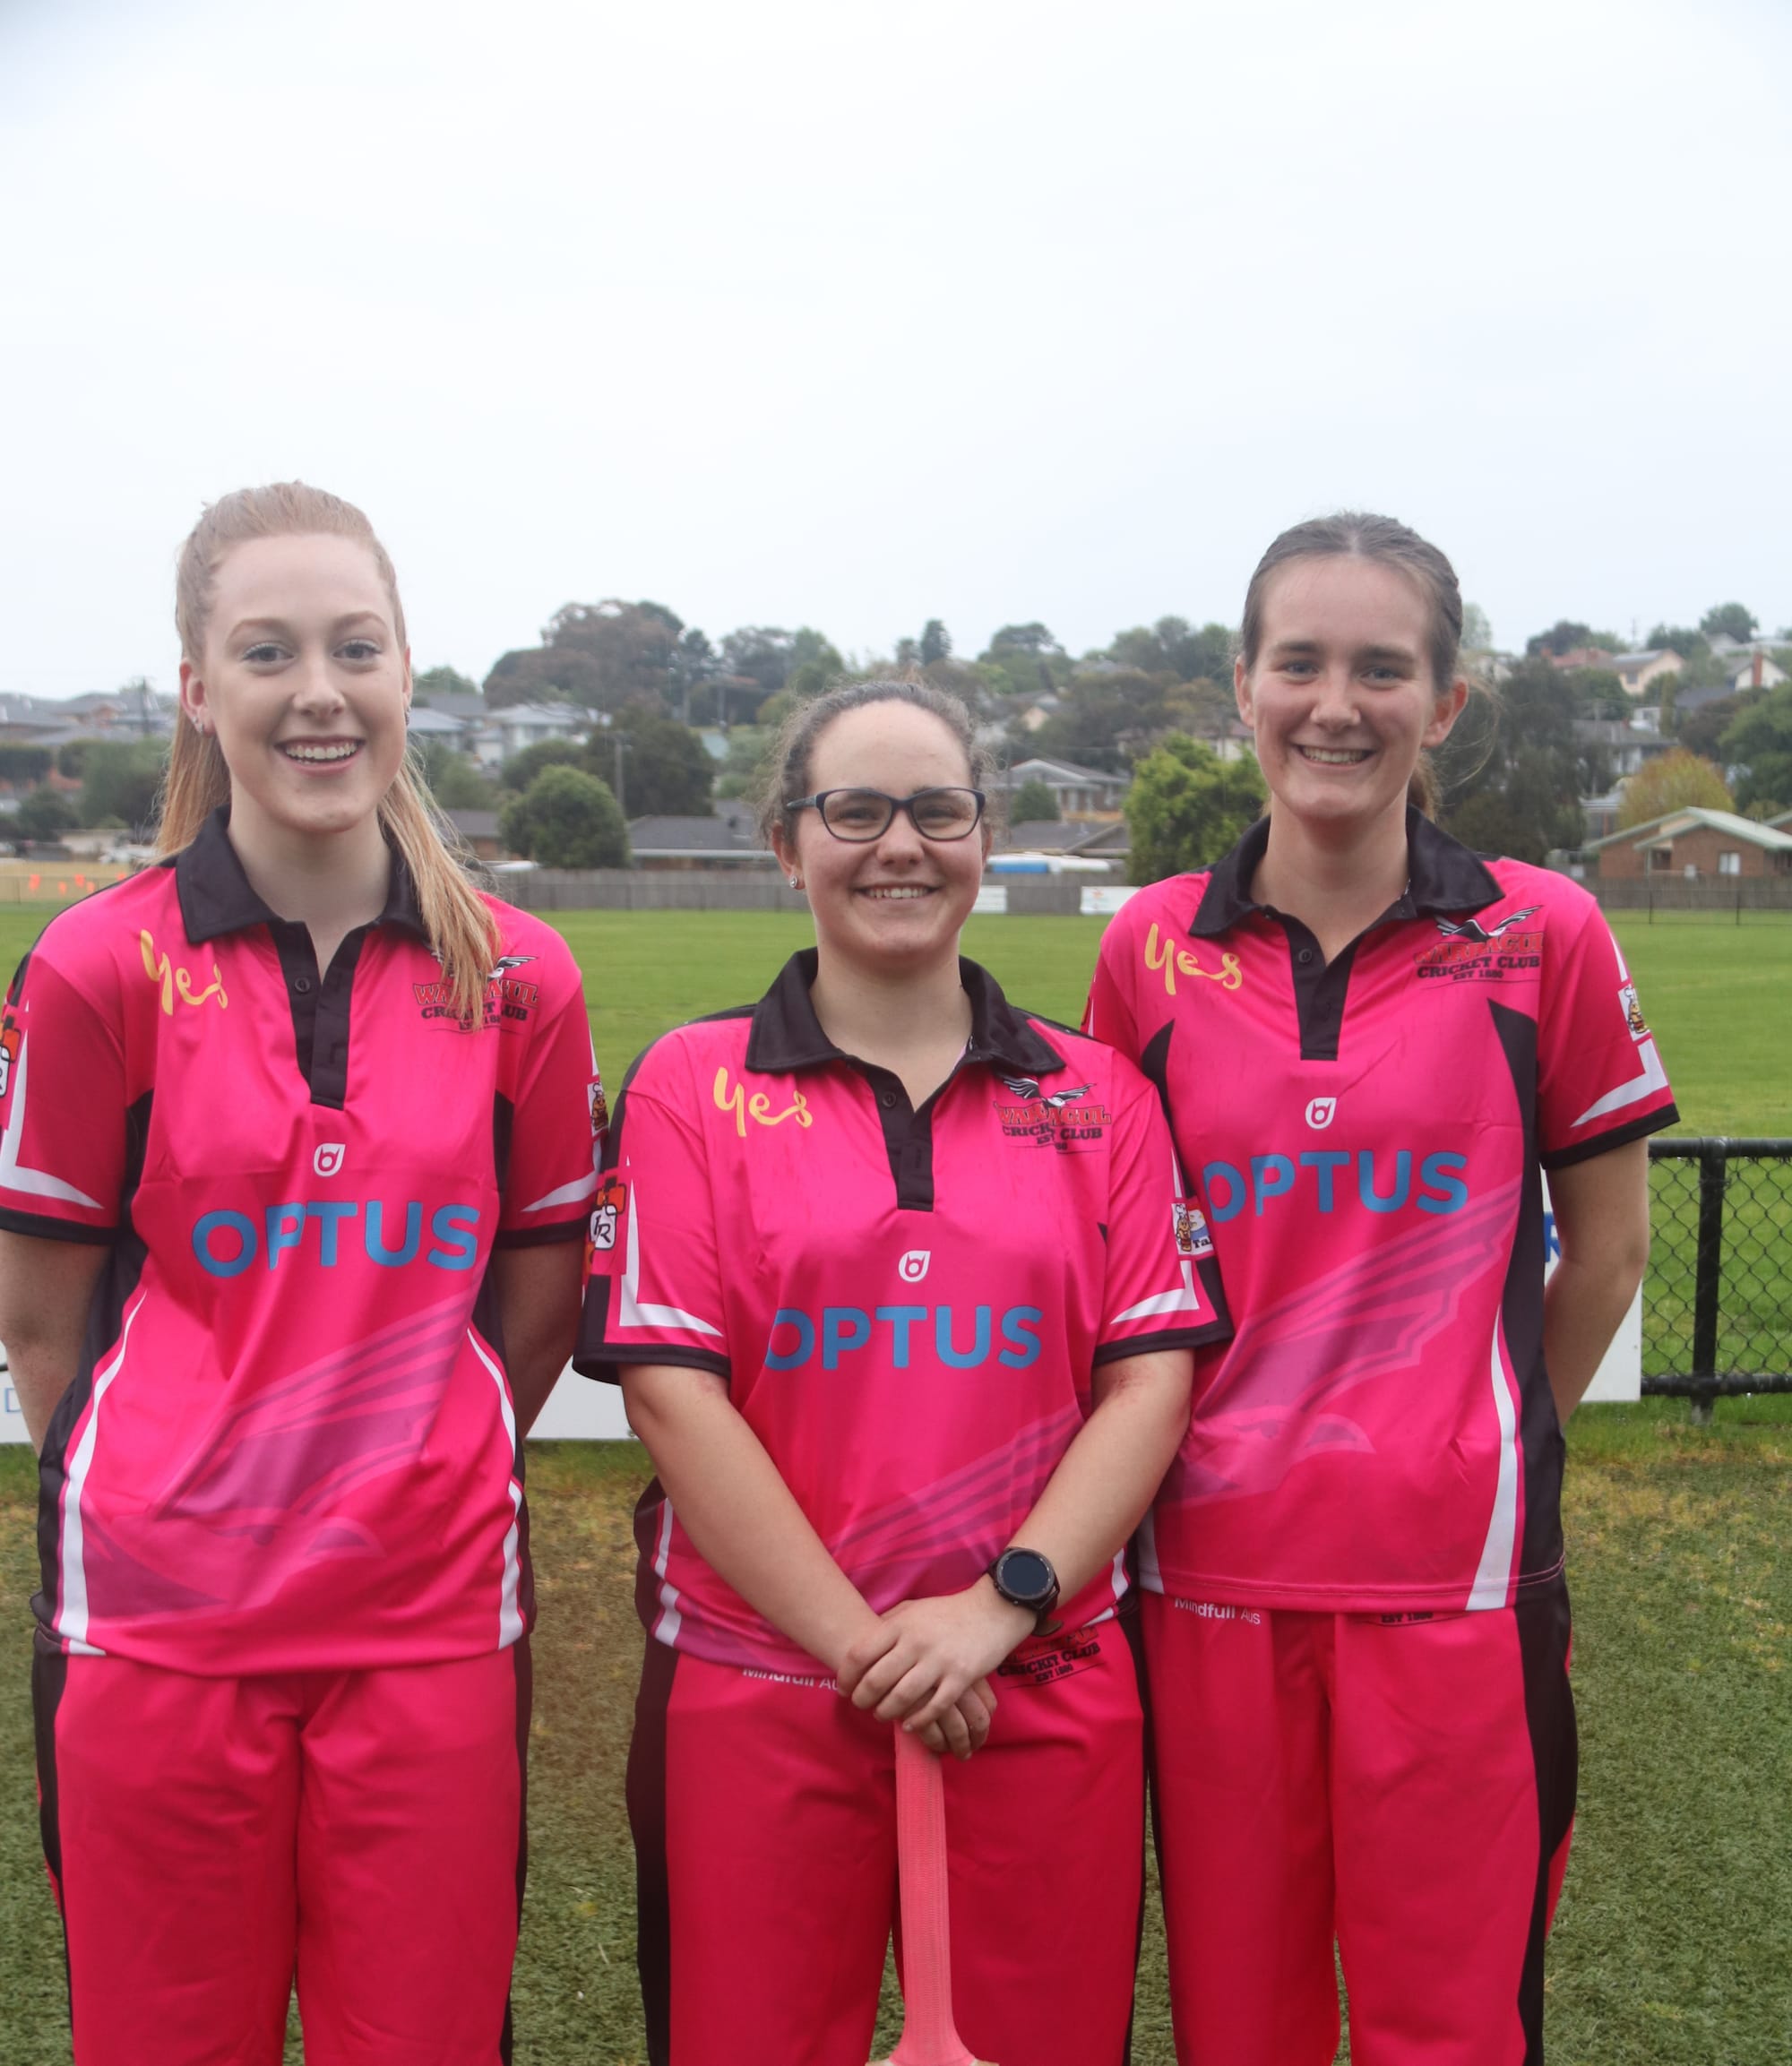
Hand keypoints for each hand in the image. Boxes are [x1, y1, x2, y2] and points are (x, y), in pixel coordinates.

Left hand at [837, 1582, 1034, 1755]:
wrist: (991, 1611)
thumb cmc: (946, 1612)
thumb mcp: (912, 1609)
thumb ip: (888, 1623)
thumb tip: (863, 1641)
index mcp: (901, 1624)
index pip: (861, 1654)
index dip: (846, 1676)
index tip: (844, 1688)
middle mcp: (916, 1642)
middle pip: (876, 1680)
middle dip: (862, 1699)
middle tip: (860, 1705)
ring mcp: (939, 1661)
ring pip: (902, 1697)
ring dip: (886, 1712)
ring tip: (882, 1715)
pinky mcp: (961, 1678)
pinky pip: (934, 1707)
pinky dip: (918, 1721)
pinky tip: (909, 1724)